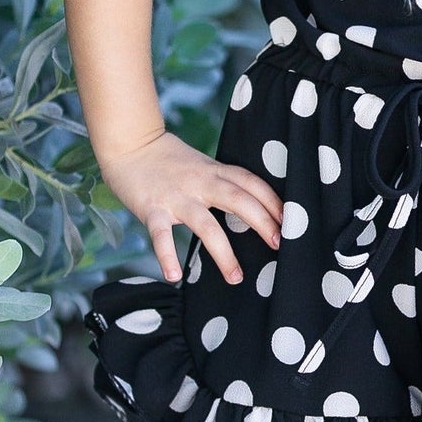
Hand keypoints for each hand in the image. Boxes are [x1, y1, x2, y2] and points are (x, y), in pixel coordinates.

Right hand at [99, 131, 284, 286]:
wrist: (130, 143)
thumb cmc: (169, 160)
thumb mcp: (203, 166)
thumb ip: (223, 183)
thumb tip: (251, 206)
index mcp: (215, 171)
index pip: (252, 184)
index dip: (273, 202)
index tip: (291, 222)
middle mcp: (201, 183)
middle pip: (239, 200)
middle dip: (263, 223)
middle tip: (280, 246)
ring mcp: (177, 197)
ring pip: (207, 225)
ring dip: (224, 254)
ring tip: (236, 278)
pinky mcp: (153, 209)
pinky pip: (161, 236)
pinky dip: (167, 256)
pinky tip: (174, 277)